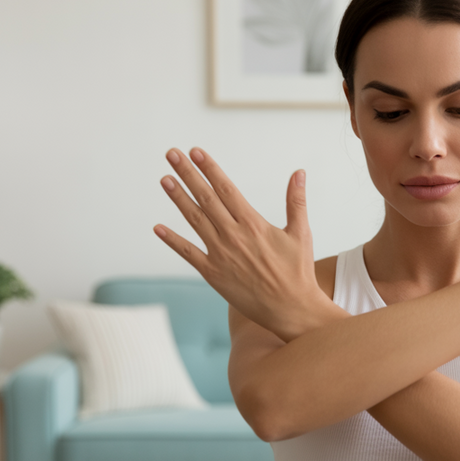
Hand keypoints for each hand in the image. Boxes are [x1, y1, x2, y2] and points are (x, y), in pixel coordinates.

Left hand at [153, 147, 326, 340]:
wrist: (290, 308)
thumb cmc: (298, 271)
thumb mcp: (301, 233)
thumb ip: (296, 201)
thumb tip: (298, 173)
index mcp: (253, 223)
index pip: (226, 188)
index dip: (209, 168)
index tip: (196, 151)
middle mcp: (233, 236)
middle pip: (205, 198)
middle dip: (187, 174)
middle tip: (172, 155)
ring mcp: (220, 255)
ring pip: (194, 220)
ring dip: (178, 199)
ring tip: (165, 179)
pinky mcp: (213, 274)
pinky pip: (189, 254)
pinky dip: (173, 241)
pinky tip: (158, 228)